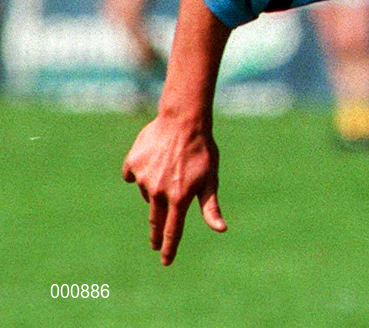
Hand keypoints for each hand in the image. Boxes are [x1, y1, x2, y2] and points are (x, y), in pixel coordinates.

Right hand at [121, 115, 227, 265]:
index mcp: (179, 197)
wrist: (184, 120)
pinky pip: (134, 175)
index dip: (170, 248)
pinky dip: (142, 172)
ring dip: (158, 189)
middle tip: (156, 245)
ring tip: (171, 168)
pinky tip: (154, 160)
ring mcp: (143, 178)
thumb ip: (211, 206)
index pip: (173, 230)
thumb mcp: (211, 179)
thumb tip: (221, 230)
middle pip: (155, 220)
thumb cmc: (202, 150)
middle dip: (156, 235)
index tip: (166, 261)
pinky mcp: (132, 164)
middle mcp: (158, 191)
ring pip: (149, 193)